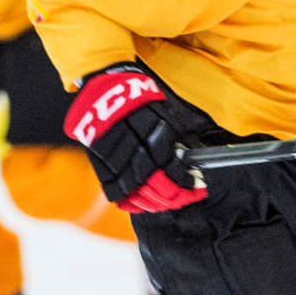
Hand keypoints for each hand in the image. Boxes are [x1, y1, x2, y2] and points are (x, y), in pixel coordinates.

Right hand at [64, 66, 206, 212]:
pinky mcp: (99, 163)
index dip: (185, 181)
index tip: (196, 186)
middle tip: (183, 198)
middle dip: (172, 195)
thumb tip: (195, 157)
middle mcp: (133, 145)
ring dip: (153, 201)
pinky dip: (129, 201)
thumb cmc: (140, 102)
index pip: (171, 166)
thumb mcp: (165, 113)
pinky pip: (114, 191)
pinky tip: (141, 203)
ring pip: (134, 190)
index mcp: (152, 131)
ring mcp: (114, 156)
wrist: (105, 91)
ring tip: (165, 203)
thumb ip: (180, 136)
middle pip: (153, 183)